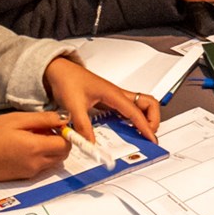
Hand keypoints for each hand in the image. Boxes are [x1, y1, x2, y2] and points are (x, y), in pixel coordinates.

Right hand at [0, 111, 72, 183]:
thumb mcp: (15, 120)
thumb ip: (43, 119)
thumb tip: (65, 118)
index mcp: (36, 148)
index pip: (67, 144)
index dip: (65, 133)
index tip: (54, 124)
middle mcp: (37, 164)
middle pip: (62, 155)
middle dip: (59, 142)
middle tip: (41, 129)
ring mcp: (30, 173)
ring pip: (53, 161)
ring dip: (49, 149)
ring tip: (30, 137)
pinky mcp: (23, 177)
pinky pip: (41, 167)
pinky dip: (39, 157)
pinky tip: (22, 147)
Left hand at [43, 55, 161, 141]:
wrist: (60, 70)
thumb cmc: (67, 80)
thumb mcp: (73, 106)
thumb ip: (83, 126)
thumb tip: (91, 143)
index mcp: (113, 94)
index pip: (136, 112)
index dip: (145, 126)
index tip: (150, 138)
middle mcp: (119, 94)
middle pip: (149, 104)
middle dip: (154, 120)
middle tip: (147, 135)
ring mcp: (117, 97)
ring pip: (143, 106)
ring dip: (147, 119)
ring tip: (140, 134)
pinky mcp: (112, 101)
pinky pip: (131, 110)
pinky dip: (135, 120)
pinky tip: (127, 130)